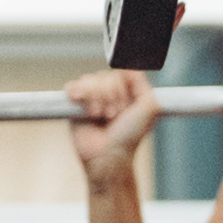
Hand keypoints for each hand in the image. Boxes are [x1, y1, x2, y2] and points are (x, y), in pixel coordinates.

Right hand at [60, 65, 161, 184]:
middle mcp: (110, 94)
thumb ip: (144, 83)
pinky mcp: (75, 106)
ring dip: (95, 98)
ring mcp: (91, 99)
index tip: (125, 107)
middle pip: (104, 76)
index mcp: (127, 93)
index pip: (120, 73)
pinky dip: (77, 94)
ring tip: (99, 116)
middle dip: (109, 96)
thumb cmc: (128, 138)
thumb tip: (130, 66)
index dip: (121, 87)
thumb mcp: (150, 107)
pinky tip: (83, 108)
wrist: (107, 156)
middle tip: (112, 116)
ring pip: (88, 80)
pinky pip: (72, 87)